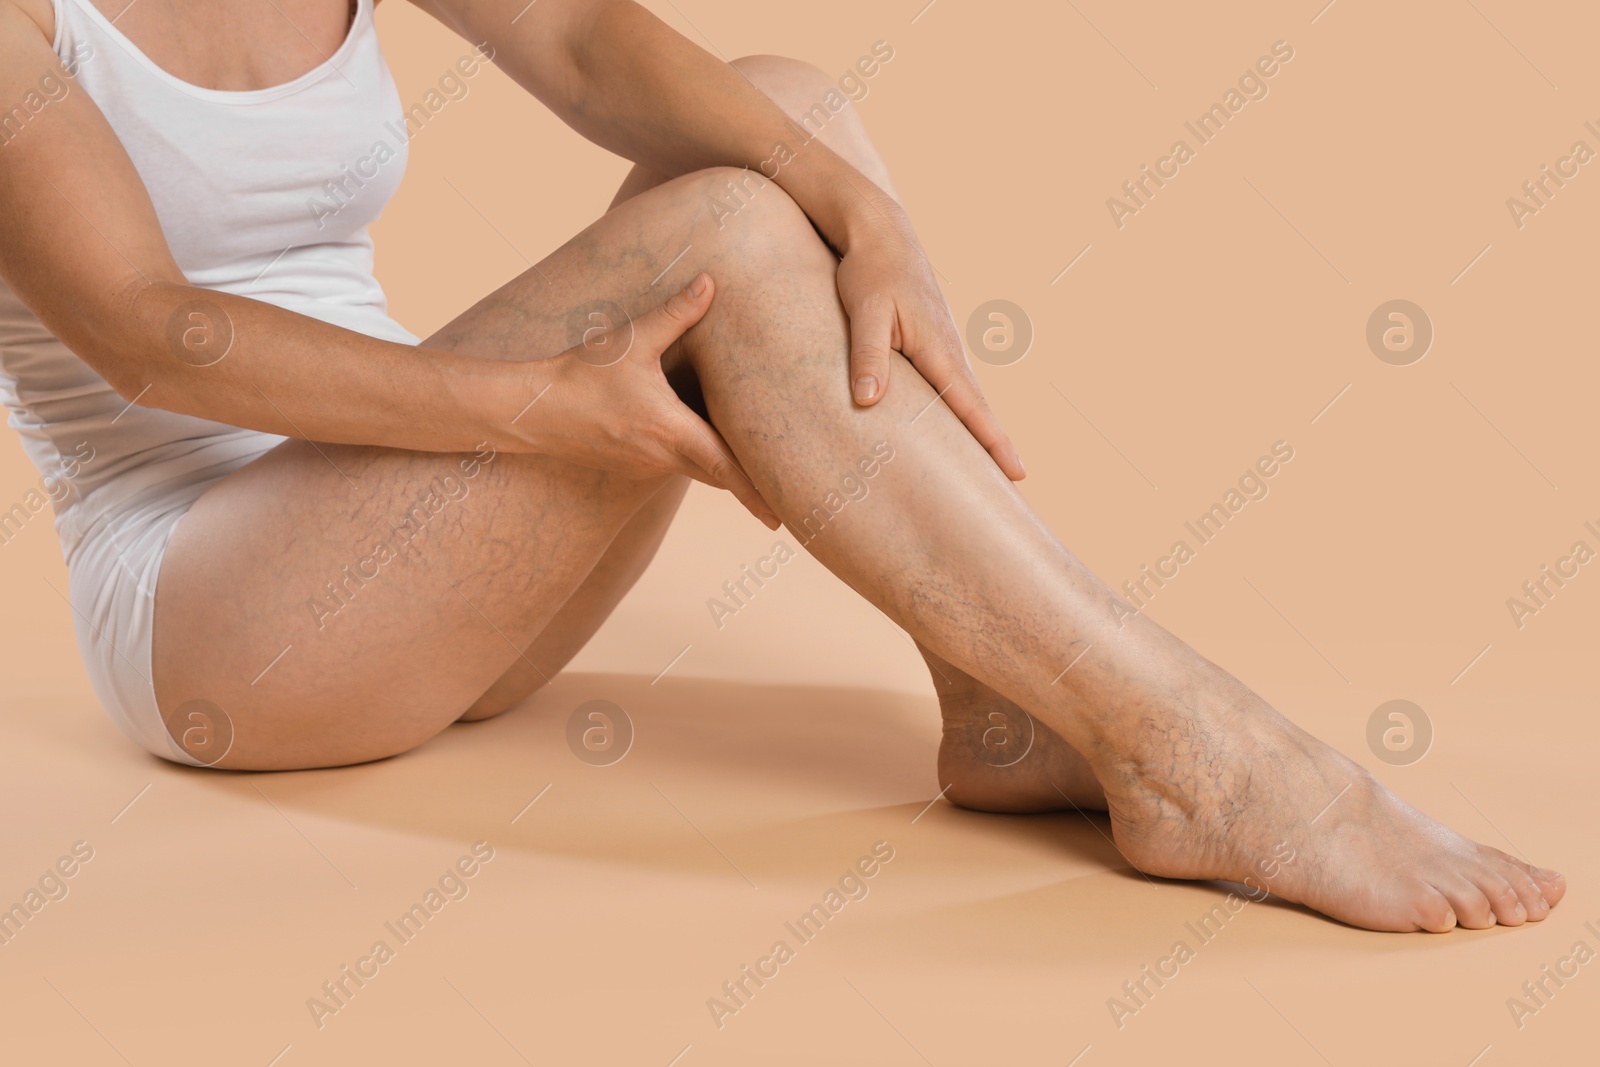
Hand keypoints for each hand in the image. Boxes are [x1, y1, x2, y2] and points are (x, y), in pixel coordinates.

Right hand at [527, 273, 779, 528]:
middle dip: (753, 490)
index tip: (781, 520)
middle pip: (720, 478)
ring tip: (759, 478)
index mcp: (670, 432)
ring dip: (726, 473)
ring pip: (699, 473)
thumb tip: (711, 283)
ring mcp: (645, 465)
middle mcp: (661, 457)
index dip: (757, 493)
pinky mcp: (631, 464)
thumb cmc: (580, 375)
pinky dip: (698, 462)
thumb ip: (675, 313)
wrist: (530, 409)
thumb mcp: (631, 340)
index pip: (726, 469)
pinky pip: (675, 466)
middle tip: (786, 506)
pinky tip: (706, 447)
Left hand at [833, 205, 1025, 480]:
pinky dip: (964, 410)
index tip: (1016, 472)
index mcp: (938, 348)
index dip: (994, 441)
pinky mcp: (934, 343)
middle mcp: (950, 351)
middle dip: (996, 446)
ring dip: (982, 430)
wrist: (880, 232)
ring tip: (993, 467)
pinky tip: (961, 427)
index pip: (971, 406)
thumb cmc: (869, 271)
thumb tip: (867, 400)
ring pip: (968, 398)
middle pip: (978, 409)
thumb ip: (867, 355)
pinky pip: (953, 386)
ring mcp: (946, 346)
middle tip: (1014, 484)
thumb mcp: (864, 311)